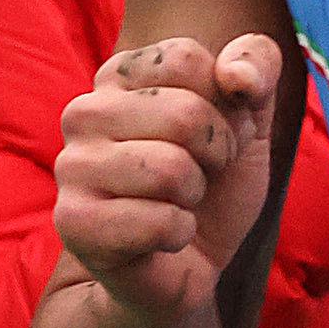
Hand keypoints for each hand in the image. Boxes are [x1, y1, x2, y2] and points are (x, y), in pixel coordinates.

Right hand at [53, 34, 288, 327]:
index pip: (187, 58)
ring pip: (171, 168)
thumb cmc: (212, 189)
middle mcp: (83, 112)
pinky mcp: (73, 221)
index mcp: (118, 76)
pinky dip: (179, 234)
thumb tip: (237, 74)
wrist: (186, 268)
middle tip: (199, 178)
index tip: (212, 137)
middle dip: (216, 154)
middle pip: (184, 113)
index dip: (225, 106)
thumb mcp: (251, 119)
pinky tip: (164, 239)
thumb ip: (257, 66)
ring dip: (194, 196)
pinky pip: (158, 221)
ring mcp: (70, 167)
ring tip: (178, 204)